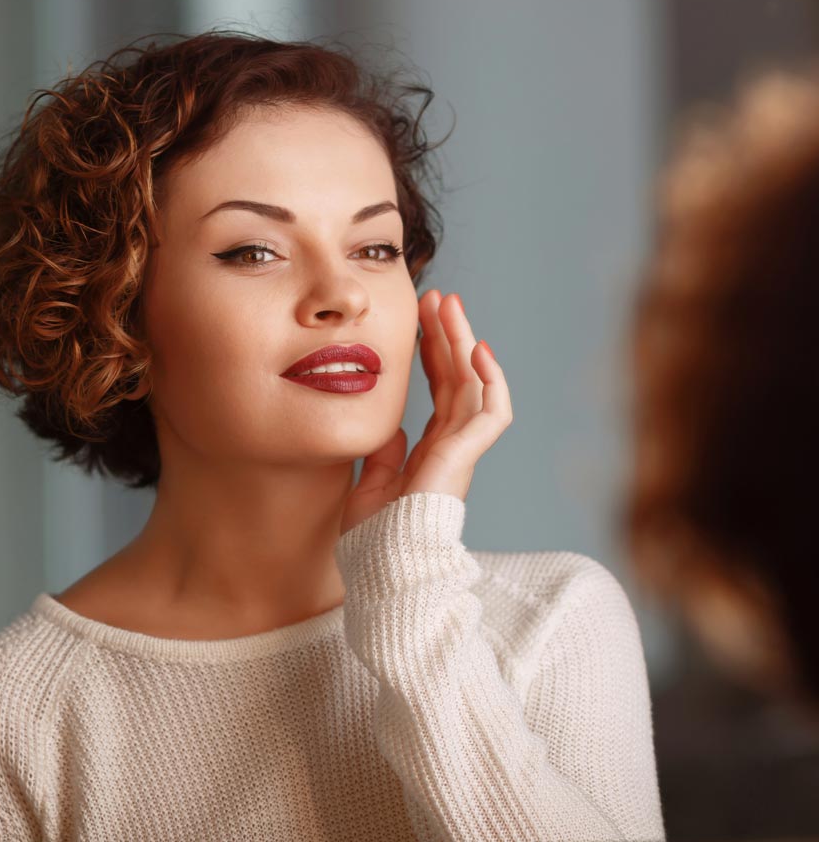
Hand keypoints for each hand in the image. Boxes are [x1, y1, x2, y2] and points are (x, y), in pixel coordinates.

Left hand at [340, 290, 512, 535]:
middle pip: (458, 378)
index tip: (422, 321)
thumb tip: (390, 432)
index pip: (440, 390)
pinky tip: (476, 348)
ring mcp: (462, 451)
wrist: (381, 567)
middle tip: (437, 297)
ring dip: (463, 341)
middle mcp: (452, 446)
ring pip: (473, 384)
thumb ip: (385, 457)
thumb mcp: (372, 486)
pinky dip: (490, 380)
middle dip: (449, 335)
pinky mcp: (465, 457)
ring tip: (448, 304)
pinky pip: (491, 412)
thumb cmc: (375, 537)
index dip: (435, 354)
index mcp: (432, 450)